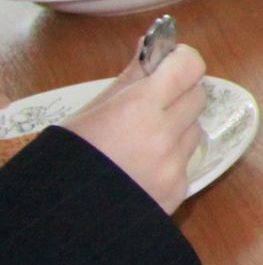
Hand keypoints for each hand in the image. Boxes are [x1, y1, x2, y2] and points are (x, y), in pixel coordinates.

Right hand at [64, 45, 207, 213]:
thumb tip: (151, 44)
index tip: (169, 64)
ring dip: (177, 127)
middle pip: (198, 96)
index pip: (189, 67)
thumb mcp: (90, 110)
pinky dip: (172, 158)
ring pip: (195, 129)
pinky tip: (141, 167)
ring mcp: (174, 166)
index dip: (181, 62)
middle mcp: (164, 136)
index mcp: (139, 108)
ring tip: (139, 141)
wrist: (63, 219)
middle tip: (152, 102)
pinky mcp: (179, 191)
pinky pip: (187, 161)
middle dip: (179, 93)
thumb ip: (129, 78)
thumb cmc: (67, 157)